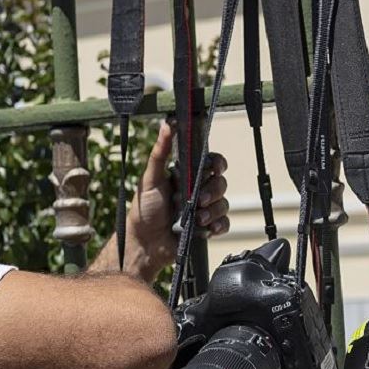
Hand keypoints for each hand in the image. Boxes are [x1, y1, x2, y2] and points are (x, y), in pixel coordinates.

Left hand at [122, 122, 229, 281]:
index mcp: (187, 176)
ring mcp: (204, 209)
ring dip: (212, 211)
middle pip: (220, 183)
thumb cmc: (144, 210)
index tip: (214, 168)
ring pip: (223, 203)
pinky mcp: (207, 228)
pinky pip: (224, 223)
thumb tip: (166, 125)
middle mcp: (198, 190)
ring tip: (196, 219)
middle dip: (211, 192)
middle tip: (198, 200)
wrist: (145, 243)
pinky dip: (218, 226)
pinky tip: (206, 229)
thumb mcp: (150, 178)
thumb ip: (159, 152)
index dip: (217, 164)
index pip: (211, 163)